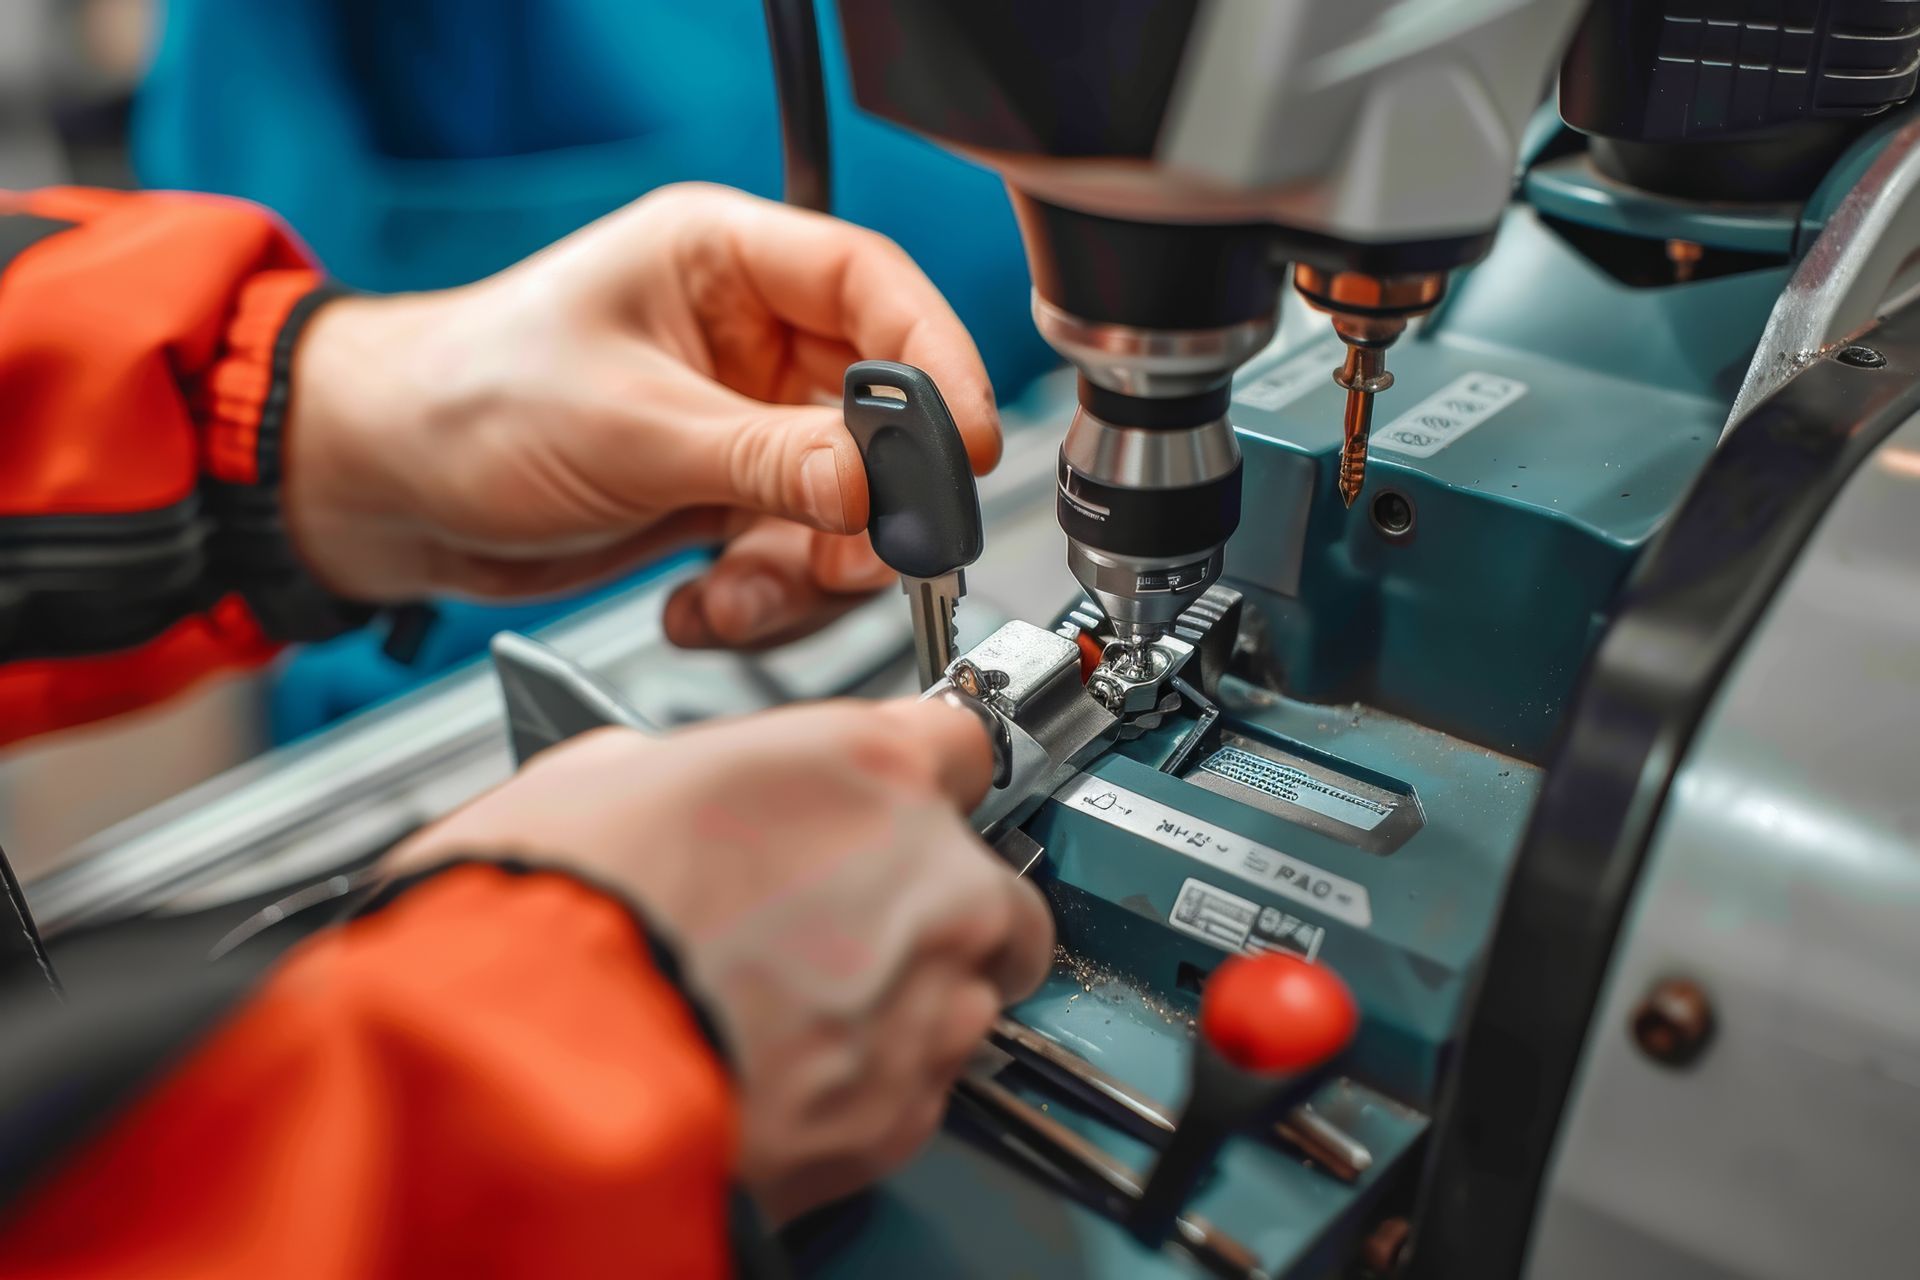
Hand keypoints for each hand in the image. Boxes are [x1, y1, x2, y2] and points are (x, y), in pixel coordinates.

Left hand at [285, 183, 998, 646]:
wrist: (378, 491)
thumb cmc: (463, 402)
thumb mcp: (629, 426)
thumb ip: (765, 458)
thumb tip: (881, 486)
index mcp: (724, 262)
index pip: (874, 290)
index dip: (935, 365)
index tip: (966, 446)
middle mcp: (748, 340)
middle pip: (877, 416)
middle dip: (872, 503)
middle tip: (860, 556)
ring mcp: (740, 425)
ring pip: (844, 504)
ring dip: (810, 569)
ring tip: (742, 594)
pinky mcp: (721, 499)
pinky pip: (792, 556)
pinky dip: (761, 600)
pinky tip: (701, 607)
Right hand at [387, 697, 1053, 1221]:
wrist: (532, 1073)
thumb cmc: (553, 918)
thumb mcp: (602, 780)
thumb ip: (693, 773)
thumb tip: (681, 790)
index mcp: (868, 769)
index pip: (963, 744)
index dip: (919, 779)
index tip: (894, 805)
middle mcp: (931, 879)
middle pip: (988, 883)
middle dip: (929, 904)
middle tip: (835, 924)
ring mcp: (931, 1001)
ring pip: (967, 992)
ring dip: (903, 998)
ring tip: (793, 1010)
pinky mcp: (905, 1113)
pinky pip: (917, 1087)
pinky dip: (868, 1084)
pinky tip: (782, 1071)